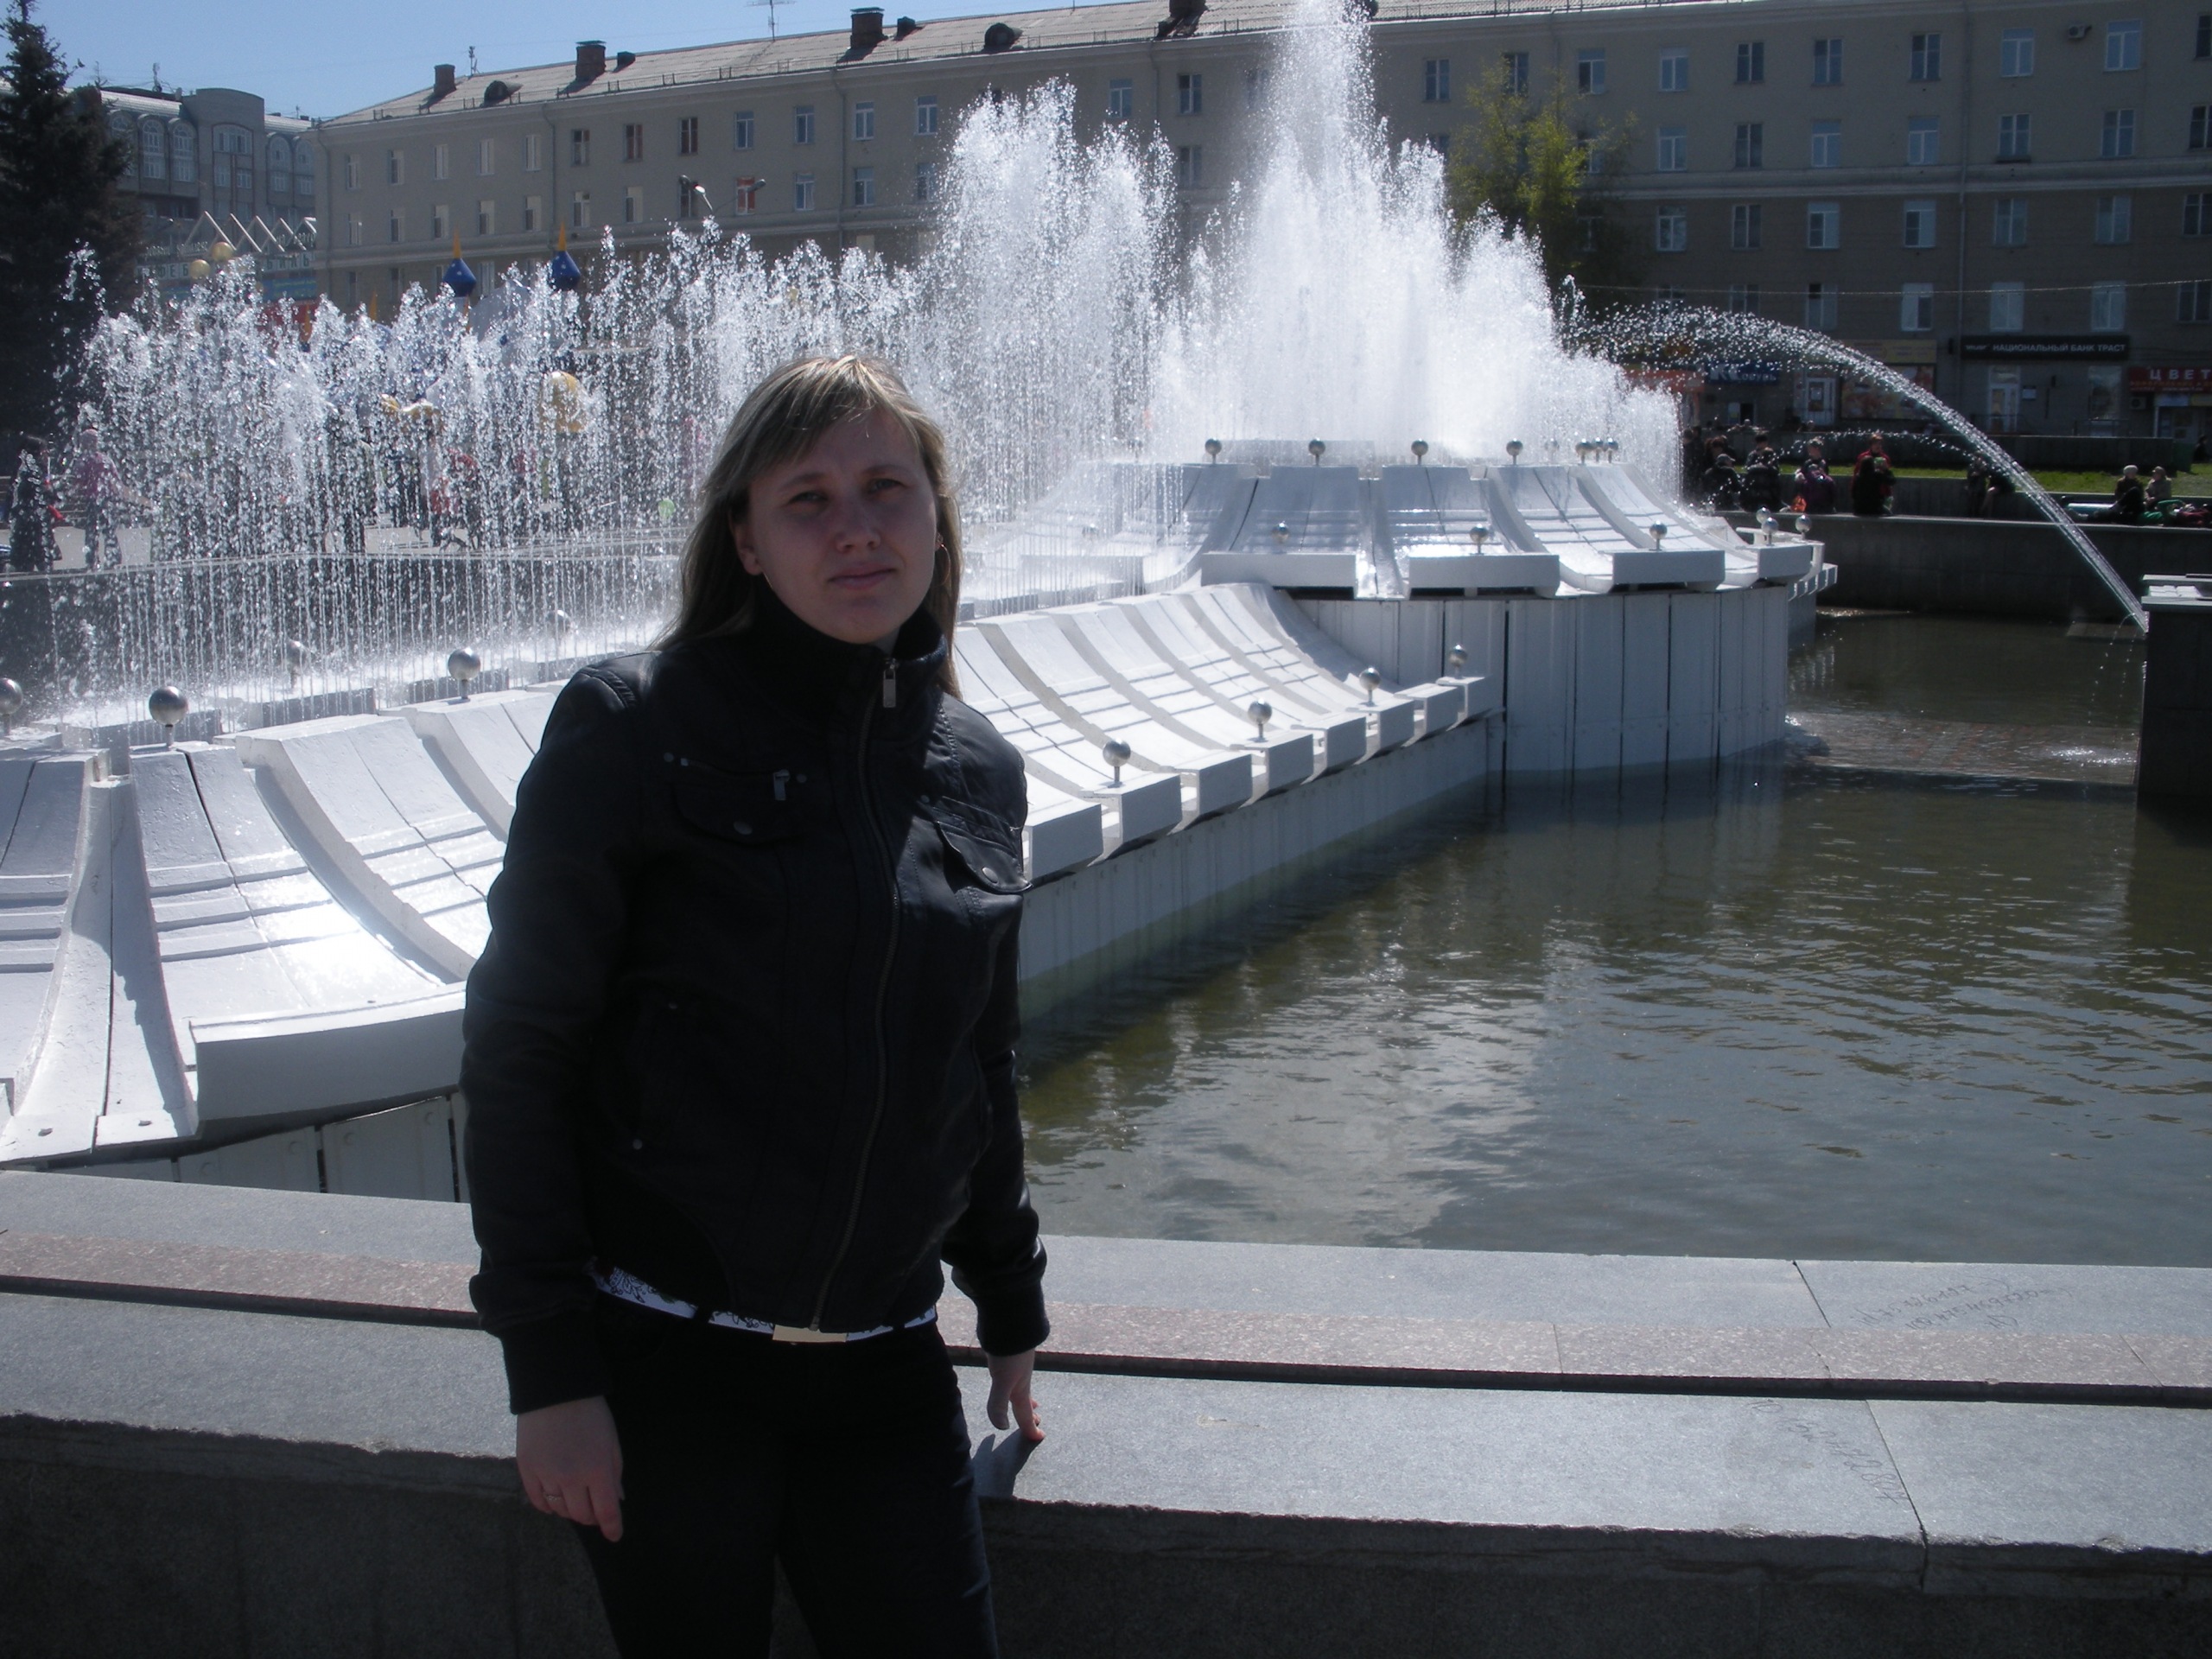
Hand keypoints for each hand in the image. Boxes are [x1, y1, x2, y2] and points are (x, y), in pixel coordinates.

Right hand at [515, 1395, 624, 1540]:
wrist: (555, 1391)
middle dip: (592, 1517)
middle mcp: (571, 1478)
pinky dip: (548, 1506)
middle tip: (596, 1511)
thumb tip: (617, 1499)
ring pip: (560, 1510)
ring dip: (571, 1511)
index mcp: (597, 1469)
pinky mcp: (527, 1470)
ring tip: (576, 1500)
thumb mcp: (611, 1440)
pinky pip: (538, 1502)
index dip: (613, 1527)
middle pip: (582, 1515)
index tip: (615, 1536)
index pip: (607, 1511)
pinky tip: (555, 1501)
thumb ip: (614, 1472)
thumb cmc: (590, 1413)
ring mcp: (547, 1475)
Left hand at [986, 1349, 1044, 1442]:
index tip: (1039, 1438)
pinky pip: (1016, 1377)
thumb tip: (1002, 1427)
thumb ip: (999, 1403)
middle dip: (1030, 1414)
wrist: (1010, 1320)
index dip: (1030, 1428)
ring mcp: (1016, 1366)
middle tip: (1036, 1421)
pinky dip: (1018, 1383)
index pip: (1025, 1414)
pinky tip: (1013, 1375)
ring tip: (1031, 1402)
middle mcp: (1020, 1379)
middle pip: (1025, 1401)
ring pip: (1022, 1388)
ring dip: (1025, 1398)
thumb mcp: (1002, 1380)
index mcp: (1020, 1388)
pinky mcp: (1010, 1355)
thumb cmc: (1008, 1353)